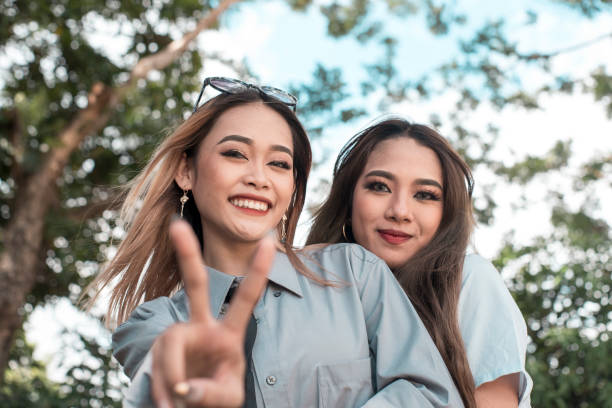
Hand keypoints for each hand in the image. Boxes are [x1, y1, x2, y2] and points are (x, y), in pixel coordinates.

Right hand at [151, 219, 273, 407]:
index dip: (258, 271)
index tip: (270, 240)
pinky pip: (158, 365)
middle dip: (187, 255)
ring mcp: (179, 336)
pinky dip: (161, 390)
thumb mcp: (228, 398)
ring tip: (175, 405)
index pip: (246, 299)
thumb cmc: (215, 395)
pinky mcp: (159, 349)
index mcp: (229, 334)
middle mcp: (202, 327)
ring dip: (171, 376)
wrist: (188, 406)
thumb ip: (212, 394)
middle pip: (196, 287)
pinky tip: (167, 405)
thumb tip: (185, 390)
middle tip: (177, 225)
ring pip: (170, 343)